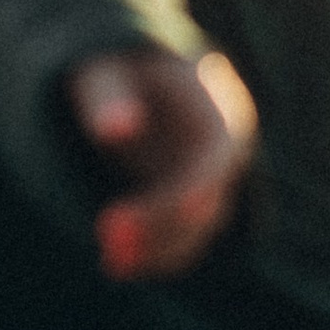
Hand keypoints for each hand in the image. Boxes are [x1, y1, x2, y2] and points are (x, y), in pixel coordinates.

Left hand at [66, 48, 258, 281]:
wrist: (132, 73)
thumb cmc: (118, 66)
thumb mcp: (105, 70)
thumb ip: (109, 95)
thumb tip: (119, 129)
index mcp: (219, 113)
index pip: (214, 161)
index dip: (184, 193)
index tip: (145, 211)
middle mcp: (224, 155)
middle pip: (206, 203)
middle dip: (159, 226)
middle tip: (107, 235)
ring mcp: (209, 184)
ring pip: (195, 231)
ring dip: (156, 251)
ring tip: (110, 262)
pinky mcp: (187, 205)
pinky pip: (180, 239)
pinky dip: (151, 255)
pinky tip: (115, 264)